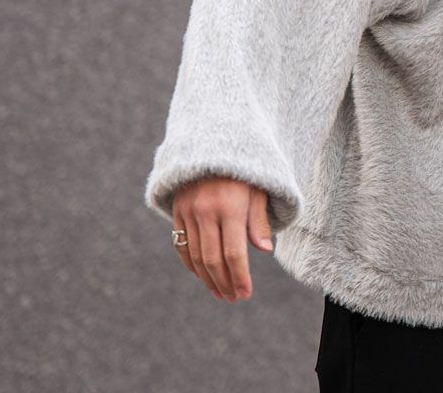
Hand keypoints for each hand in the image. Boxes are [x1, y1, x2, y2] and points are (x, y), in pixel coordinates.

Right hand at [171, 176, 273, 302]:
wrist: (212, 145)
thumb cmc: (243, 171)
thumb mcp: (258, 190)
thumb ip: (258, 220)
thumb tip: (265, 250)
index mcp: (230, 207)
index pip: (234, 253)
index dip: (240, 278)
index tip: (245, 294)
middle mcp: (206, 212)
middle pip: (213, 260)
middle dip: (224, 283)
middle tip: (233, 298)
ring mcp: (188, 213)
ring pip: (195, 257)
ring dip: (207, 279)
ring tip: (220, 293)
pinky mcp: (177, 213)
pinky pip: (182, 246)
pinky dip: (191, 265)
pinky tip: (202, 276)